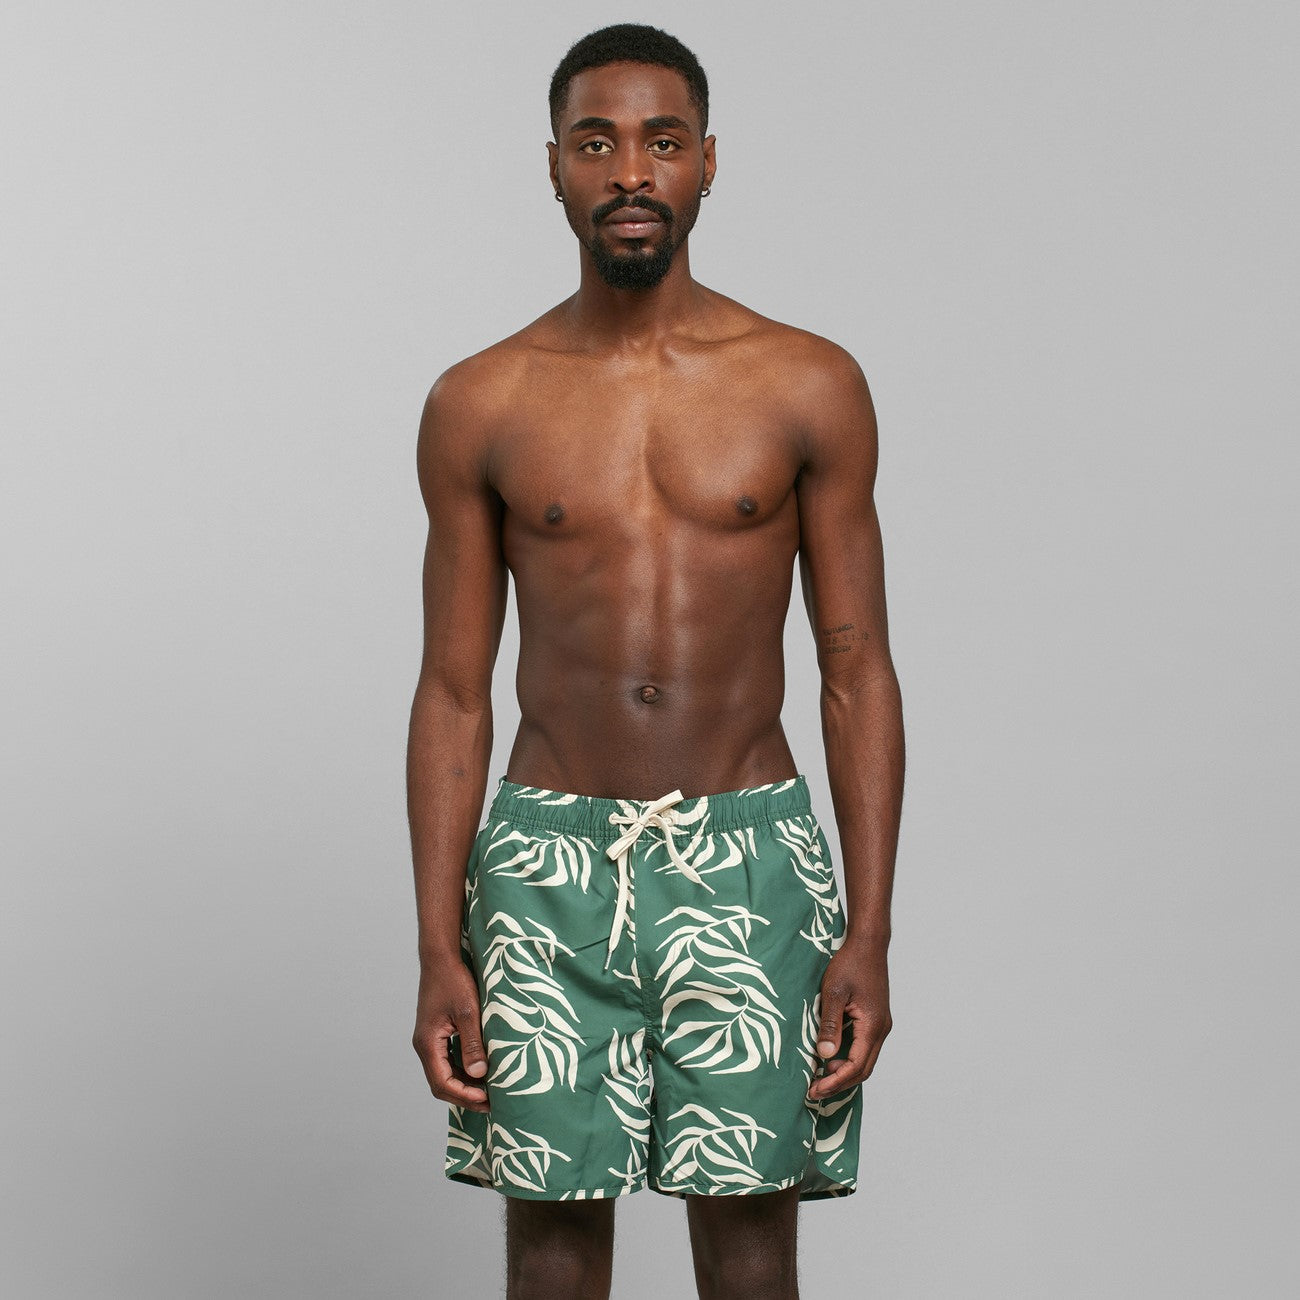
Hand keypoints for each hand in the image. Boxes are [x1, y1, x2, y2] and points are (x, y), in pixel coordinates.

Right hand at [412, 955, 490, 1113]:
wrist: (441, 958)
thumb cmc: (454, 980)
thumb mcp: (468, 1012)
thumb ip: (473, 1044)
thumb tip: (479, 1075)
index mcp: (427, 1043)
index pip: (442, 1083)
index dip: (464, 1095)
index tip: (487, 1100)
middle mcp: (424, 1046)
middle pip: (441, 1083)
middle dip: (464, 1096)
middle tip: (491, 1103)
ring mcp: (429, 1040)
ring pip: (444, 1073)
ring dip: (464, 1085)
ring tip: (489, 1091)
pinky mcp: (437, 1034)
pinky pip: (447, 1060)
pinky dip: (462, 1070)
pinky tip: (480, 1071)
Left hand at [806, 936, 891, 1100]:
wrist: (868, 944)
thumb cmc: (850, 964)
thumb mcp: (834, 993)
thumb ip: (830, 1025)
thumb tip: (823, 1056)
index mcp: (873, 1026)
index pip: (855, 1067)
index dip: (834, 1082)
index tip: (814, 1090)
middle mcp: (881, 1030)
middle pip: (863, 1070)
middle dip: (839, 1083)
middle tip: (813, 1091)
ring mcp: (880, 1025)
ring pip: (864, 1060)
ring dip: (843, 1072)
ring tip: (819, 1076)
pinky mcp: (875, 1020)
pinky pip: (863, 1048)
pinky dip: (848, 1059)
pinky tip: (830, 1057)